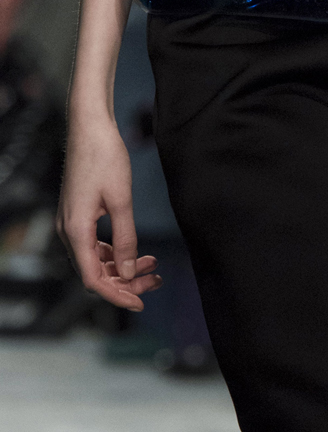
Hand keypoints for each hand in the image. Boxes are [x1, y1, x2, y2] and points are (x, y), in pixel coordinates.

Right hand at [57, 117, 159, 310]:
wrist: (90, 127)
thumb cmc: (105, 157)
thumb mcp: (121, 200)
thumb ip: (125, 238)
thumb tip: (127, 270)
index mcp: (76, 230)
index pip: (94, 279)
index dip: (117, 295)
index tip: (140, 303)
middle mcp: (68, 231)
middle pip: (95, 273)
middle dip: (125, 282)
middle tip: (155, 282)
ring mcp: (71, 224)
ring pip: (96, 260)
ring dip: (122, 268)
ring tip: (152, 267)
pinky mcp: (78, 216)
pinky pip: (95, 246)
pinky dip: (116, 253)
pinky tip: (138, 252)